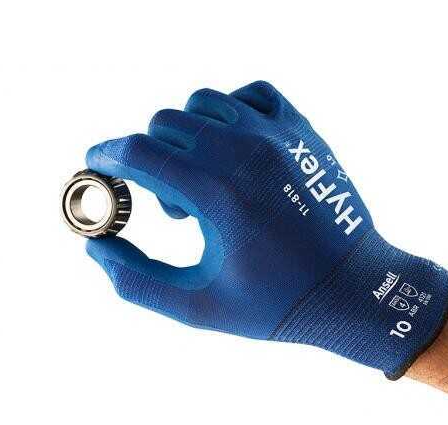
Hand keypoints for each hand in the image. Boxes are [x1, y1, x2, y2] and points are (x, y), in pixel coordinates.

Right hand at [86, 81, 447, 378]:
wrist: (351, 289)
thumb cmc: (276, 304)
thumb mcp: (198, 308)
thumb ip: (136, 281)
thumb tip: (96, 247)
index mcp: (218, 196)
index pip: (138, 153)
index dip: (105, 155)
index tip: (96, 163)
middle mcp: (246, 153)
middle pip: (164, 124)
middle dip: (149, 159)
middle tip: (172, 205)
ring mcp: (278, 135)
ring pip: (202, 103)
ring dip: (186, 135)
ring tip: (206, 179)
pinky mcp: (301, 130)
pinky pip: (249, 93)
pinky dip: (228, 111)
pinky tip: (232, 147)